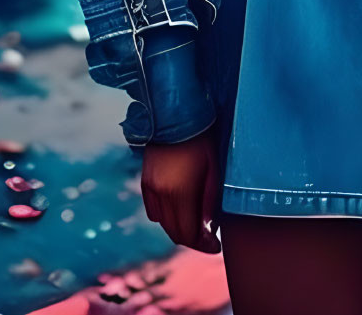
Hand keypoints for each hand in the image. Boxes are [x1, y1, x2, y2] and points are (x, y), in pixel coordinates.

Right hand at [141, 124, 222, 252]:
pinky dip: (165, 217)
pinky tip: (179, 210)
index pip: (188, 234)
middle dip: (193, 240)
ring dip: (179, 229)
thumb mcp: (213, 169)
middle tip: (209, 240)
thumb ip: (209, 202)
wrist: (175, 115)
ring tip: (196, 225)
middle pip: (175, 232)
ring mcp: (150, 188)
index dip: (203, 245)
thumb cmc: (201, 140)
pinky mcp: (145, 181)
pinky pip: (153, 211)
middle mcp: (161, 194)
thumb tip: (209, 229)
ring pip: (163, 224)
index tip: (216, 247)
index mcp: (179, 192)